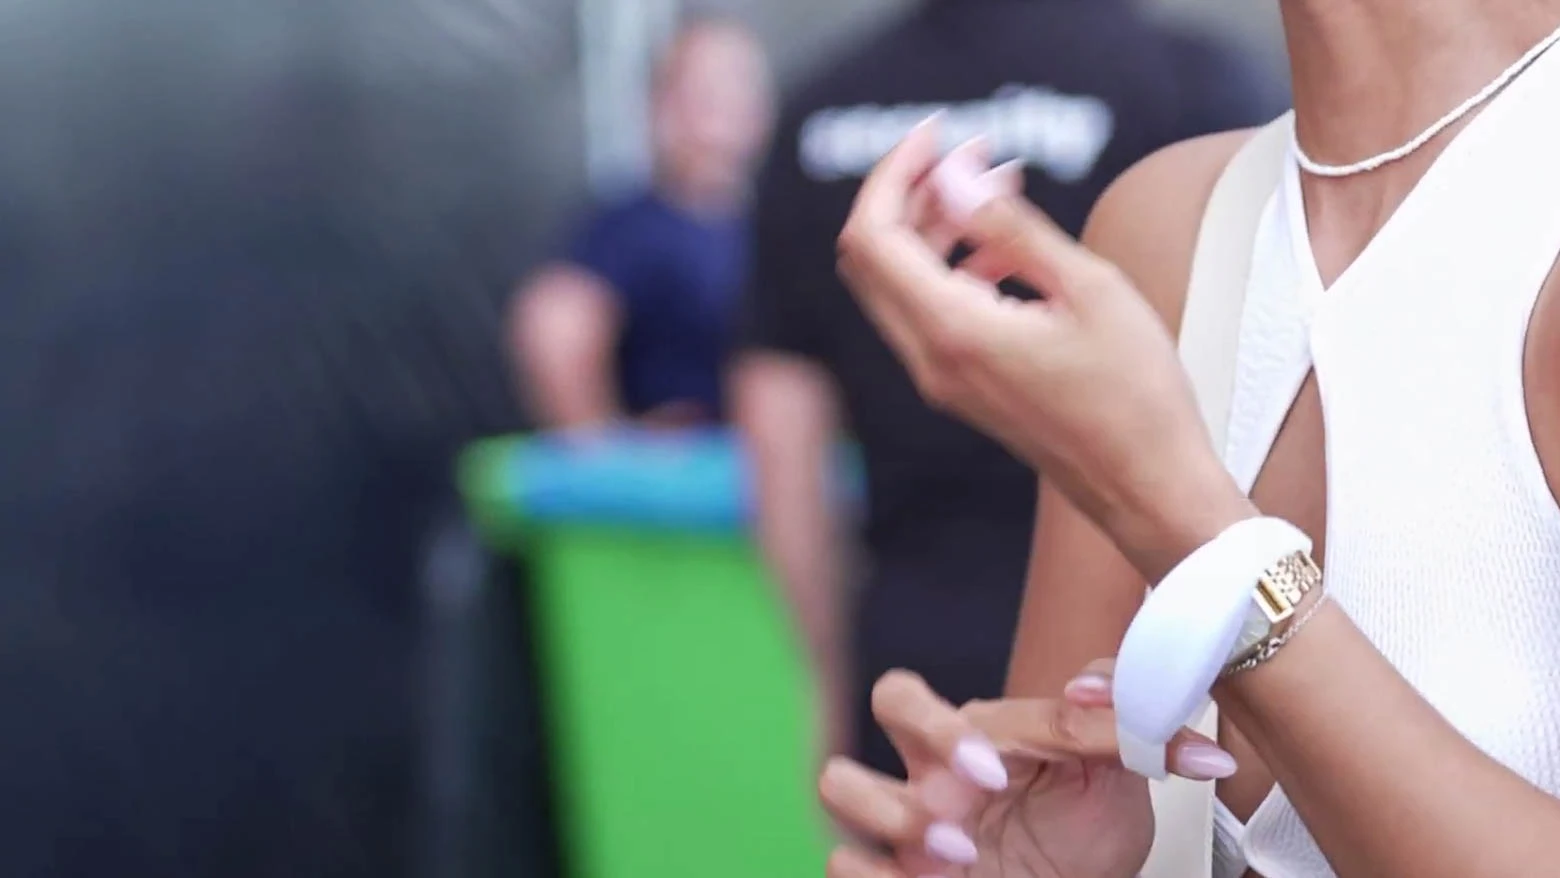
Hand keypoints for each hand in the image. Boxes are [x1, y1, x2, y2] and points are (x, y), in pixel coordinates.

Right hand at [819, 663, 1234, 877]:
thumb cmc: (1084, 833)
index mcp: (979, 732)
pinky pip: (843, 862)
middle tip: (965, 784)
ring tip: (956, 853)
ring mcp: (909, 824)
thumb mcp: (1114, 777)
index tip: (999, 773)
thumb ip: (1116, 719)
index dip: (958, 733)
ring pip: (841, 783)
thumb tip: (1095, 684)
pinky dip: (869, 873)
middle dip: (923, 733)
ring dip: (891, 815)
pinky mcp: (897, 874)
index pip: (957, 699)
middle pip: (890, 699)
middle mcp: (934, 767)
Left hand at [834, 120, 1252, 578]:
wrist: (1146, 486)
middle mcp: (929, 360)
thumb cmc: (1136, 396)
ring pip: (897, 285)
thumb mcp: (1088, 290)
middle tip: (965, 156)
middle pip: (871, 257)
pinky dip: (949, 268)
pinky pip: (928, 313)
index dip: (893, 173)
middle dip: (907, 194)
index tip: (938, 134)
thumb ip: (1012, 229)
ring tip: (994, 191)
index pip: (872, 235)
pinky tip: (1006, 254)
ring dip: (930, 228)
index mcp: (953, 331)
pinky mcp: (960, 388)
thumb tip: (957, 178)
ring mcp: (940, 379)